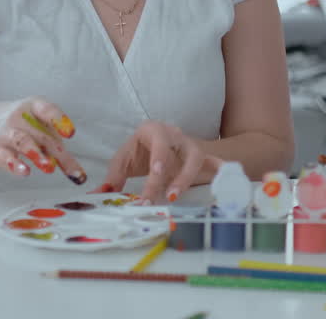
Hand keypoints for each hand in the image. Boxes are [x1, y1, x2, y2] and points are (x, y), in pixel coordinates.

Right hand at [0, 97, 85, 183]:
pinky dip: (14, 164)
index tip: (70, 133)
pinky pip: (4, 155)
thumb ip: (56, 147)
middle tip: (72, 171)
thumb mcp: (37, 127)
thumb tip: (77, 173)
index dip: (59, 120)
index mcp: (34, 107)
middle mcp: (20, 116)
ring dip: (37, 154)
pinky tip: (24, 172)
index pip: (47, 109)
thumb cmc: (18, 125)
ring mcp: (6, 131)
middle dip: (58, 153)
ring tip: (49, 168)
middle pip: (42, 135)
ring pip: (22, 141)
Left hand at [102, 121, 216, 204]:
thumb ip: (112, 178)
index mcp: (152, 129)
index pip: (156, 145)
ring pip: (195, 158)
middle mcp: (173, 134)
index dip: (158, 160)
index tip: (155, 175)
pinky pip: (213, 161)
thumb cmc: (138, 151)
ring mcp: (189, 145)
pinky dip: (220, 168)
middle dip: (171, 175)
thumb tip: (98, 195)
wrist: (156, 141)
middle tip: (163, 196)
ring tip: (175, 196)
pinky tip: (227, 178)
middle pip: (177, 151)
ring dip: (187, 177)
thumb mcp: (123, 159)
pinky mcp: (200, 156)